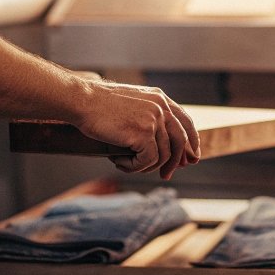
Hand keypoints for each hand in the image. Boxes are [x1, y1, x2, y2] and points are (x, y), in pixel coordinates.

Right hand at [74, 81, 199, 179]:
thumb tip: (161, 145)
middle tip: (166, 175)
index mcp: (160, 99)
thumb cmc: (99, 104)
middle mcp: (161, 107)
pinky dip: (133, 167)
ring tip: (126, 164)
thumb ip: (149, 117)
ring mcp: (154, 120)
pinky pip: (147, 161)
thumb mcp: (132, 104)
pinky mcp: (144, 133)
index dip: (191, 142)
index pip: (186, 122)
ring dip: (144, 166)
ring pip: (162, 155)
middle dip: (175, 162)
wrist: (83, 100)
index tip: (190, 158)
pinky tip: (118, 161)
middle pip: (180, 141)